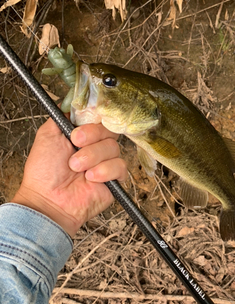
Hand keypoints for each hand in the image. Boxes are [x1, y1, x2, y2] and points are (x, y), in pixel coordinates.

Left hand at [12, 119, 126, 236]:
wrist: (48, 200)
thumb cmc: (44, 172)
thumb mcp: (47, 135)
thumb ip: (62, 116)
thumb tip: (74, 103)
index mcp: (81, 135)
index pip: (98, 118)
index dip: (92, 121)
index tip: (78, 130)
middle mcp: (95, 147)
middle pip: (109, 130)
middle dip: (92, 136)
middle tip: (75, 145)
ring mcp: (105, 163)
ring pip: (114, 148)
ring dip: (93, 157)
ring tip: (77, 169)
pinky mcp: (114, 179)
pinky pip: (120, 166)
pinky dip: (105, 171)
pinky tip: (91, 178)